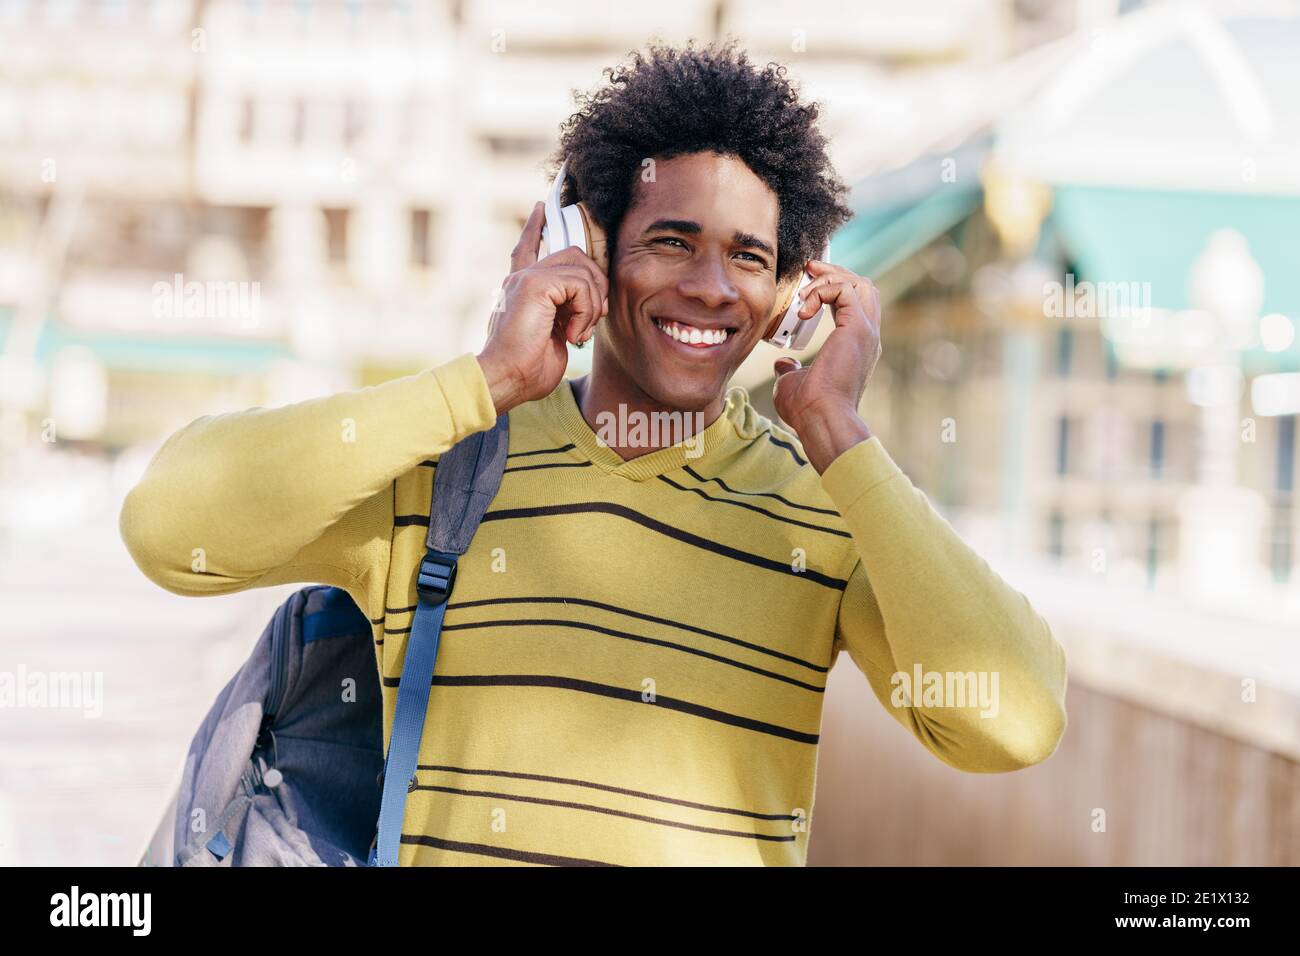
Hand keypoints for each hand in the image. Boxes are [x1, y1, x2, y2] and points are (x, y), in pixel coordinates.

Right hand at [476, 201, 608, 414]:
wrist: (505, 378)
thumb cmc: (527, 370)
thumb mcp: (553, 338)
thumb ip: (565, 316)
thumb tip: (590, 312)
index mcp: (521, 288)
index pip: (527, 247)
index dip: (536, 227)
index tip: (541, 207)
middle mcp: (521, 278)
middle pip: (574, 255)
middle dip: (596, 284)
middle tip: (593, 319)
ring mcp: (527, 278)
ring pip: (583, 270)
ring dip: (592, 304)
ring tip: (579, 333)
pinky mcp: (534, 284)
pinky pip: (580, 285)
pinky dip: (586, 311)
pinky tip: (573, 335)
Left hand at [771, 261, 881, 470]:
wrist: (822, 419)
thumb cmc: (808, 409)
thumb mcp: (793, 382)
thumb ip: (791, 369)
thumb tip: (783, 364)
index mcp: (857, 346)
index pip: (855, 303)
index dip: (833, 287)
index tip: (808, 283)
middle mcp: (867, 336)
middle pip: (863, 286)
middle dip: (835, 272)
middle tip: (810, 268)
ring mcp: (866, 332)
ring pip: (859, 283)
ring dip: (830, 277)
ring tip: (806, 287)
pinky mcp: (857, 328)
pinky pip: (846, 290)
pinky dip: (824, 289)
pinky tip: (805, 307)